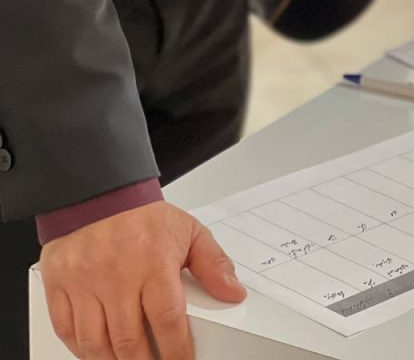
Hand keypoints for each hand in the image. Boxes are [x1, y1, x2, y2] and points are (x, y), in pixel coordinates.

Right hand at [40, 200, 246, 358]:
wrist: (99, 191)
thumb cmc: (142, 215)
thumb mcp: (188, 231)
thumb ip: (213, 263)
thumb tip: (233, 293)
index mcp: (153, 263)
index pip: (167, 322)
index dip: (176, 352)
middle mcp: (117, 276)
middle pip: (130, 342)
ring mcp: (85, 283)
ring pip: (96, 344)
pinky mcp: (60, 285)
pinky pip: (67, 331)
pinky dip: (81, 350)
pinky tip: (97, 351)